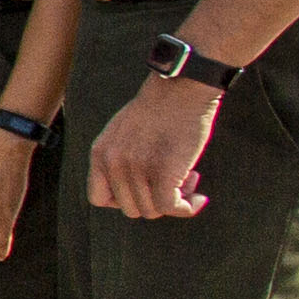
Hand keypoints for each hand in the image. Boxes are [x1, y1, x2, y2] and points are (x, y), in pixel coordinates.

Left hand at [90, 77, 215, 220]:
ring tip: (189, 178)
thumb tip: (135, 191)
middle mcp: (113, 163)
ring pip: (152, 210)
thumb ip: (120, 158)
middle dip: (155, 200)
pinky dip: (188, 208)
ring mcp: (136, 169)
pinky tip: (199, 199)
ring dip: (175, 200)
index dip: (123, 201)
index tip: (145, 189)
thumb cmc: (160, 108)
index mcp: (100, 153)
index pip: (99, 199)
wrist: (182, 88)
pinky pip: (172, 207)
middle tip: (177, 181)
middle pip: (131, 208)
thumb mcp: (124, 132)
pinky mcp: (163, 172)